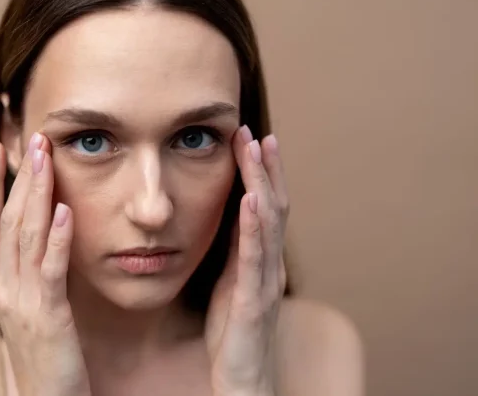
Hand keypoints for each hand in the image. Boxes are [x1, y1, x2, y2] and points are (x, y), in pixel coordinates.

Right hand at [0, 133, 90, 395]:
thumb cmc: (42, 353)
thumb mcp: (30, 305)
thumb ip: (30, 270)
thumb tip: (40, 233)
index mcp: (1, 280)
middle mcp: (5, 285)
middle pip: (7, 220)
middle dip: (17, 176)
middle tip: (29, 138)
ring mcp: (24, 300)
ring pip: (26, 237)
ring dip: (36, 194)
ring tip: (44, 158)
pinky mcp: (49, 316)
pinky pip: (51, 271)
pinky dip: (57, 238)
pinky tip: (66, 210)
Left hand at [205, 126, 289, 395]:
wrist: (241, 377)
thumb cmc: (233, 329)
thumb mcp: (230, 280)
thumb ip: (235, 249)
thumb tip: (230, 213)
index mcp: (260, 258)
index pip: (265, 205)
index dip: (260, 171)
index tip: (249, 137)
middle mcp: (269, 264)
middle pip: (274, 205)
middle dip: (265, 167)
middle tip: (257, 131)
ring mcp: (265, 281)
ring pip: (269, 223)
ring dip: (263, 183)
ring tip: (256, 150)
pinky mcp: (252, 300)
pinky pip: (254, 258)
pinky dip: (254, 226)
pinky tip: (251, 200)